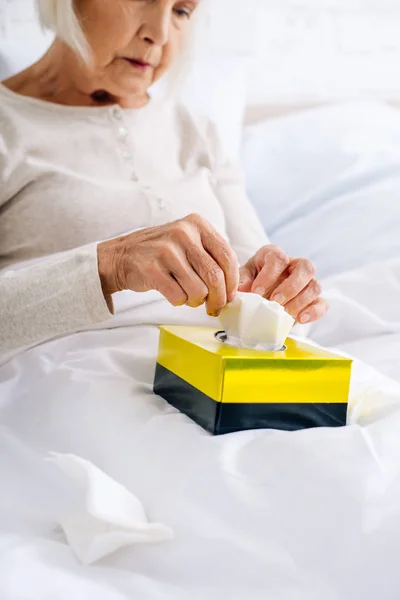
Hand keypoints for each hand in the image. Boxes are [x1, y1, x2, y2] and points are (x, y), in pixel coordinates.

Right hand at [98, 214, 238, 315]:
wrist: (122, 256)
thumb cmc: (162, 254)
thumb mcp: (189, 241)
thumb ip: (211, 257)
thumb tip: (233, 287)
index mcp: (197, 224)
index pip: (227, 257)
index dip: (232, 282)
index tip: (229, 296)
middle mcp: (183, 233)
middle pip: (215, 276)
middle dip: (218, 299)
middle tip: (214, 307)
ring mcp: (166, 250)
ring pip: (198, 290)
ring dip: (196, 301)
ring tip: (188, 296)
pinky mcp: (152, 268)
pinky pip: (178, 296)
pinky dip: (179, 301)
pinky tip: (173, 293)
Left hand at [239, 245, 327, 323]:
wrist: (258, 297)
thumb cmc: (251, 282)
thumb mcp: (243, 278)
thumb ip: (242, 281)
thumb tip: (242, 288)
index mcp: (275, 255)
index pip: (278, 258)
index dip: (269, 275)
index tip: (256, 292)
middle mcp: (294, 265)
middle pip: (305, 267)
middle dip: (290, 286)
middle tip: (275, 301)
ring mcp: (306, 282)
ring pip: (315, 286)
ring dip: (300, 301)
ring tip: (285, 314)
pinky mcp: (313, 300)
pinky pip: (322, 303)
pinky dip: (314, 312)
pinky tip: (300, 319)